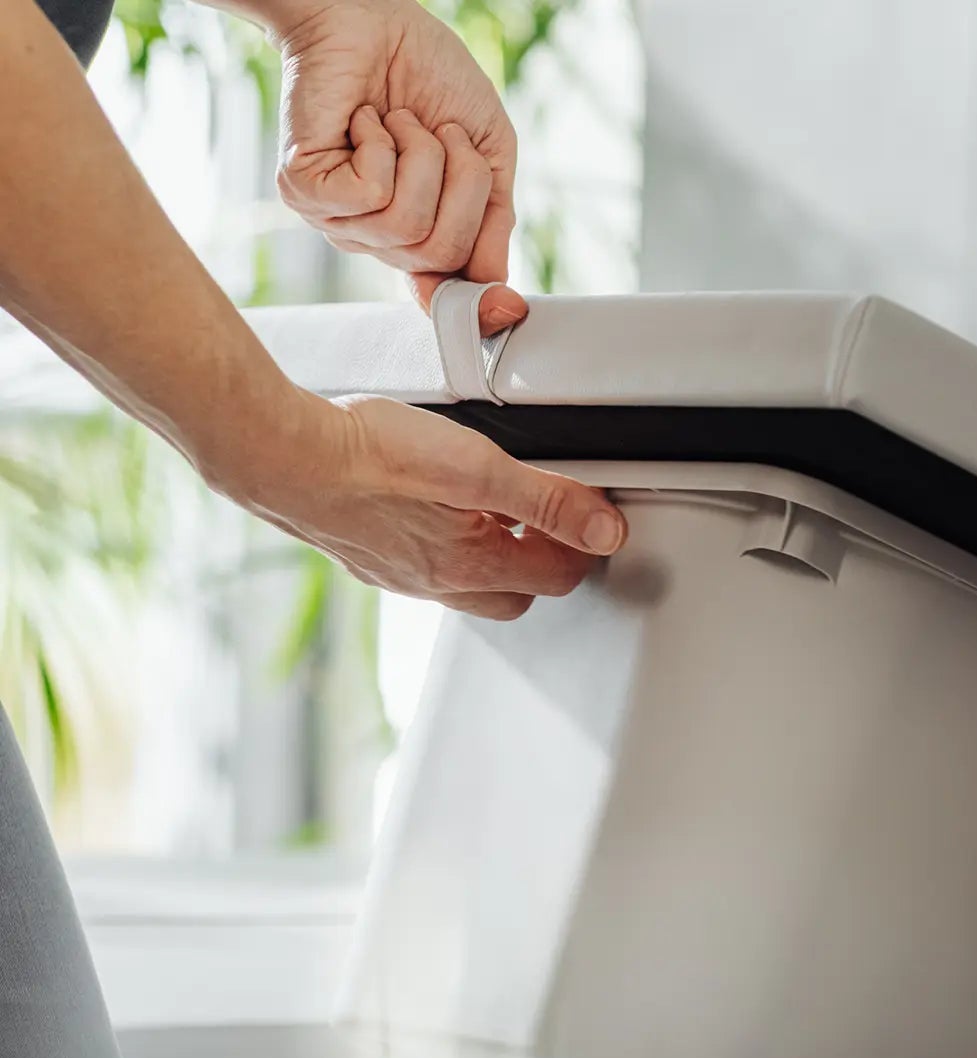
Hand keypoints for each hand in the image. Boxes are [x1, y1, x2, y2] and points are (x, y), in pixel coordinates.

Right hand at [220, 391, 626, 620]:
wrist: (281, 456)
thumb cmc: (369, 456)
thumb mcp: (479, 467)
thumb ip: (548, 500)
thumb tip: (606, 531)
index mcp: (474, 567)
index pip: (559, 576)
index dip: (585, 544)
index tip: (593, 512)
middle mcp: (438, 583)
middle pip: (517, 592)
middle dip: (543, 562)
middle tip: (552, 517)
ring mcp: (400, 575)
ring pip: (469, 584)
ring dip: (493, 557)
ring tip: (495, 509)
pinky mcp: (367, 556)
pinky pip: (424, 566)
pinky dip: (445, 546)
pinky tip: (433, 509)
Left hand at [267, 0, 522, 334]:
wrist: (374, 16)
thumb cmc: (428, 77)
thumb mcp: (487, 154)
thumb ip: (496, 223)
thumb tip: (500, 293)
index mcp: (418, 237)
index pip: (447, 296)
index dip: (478, 307)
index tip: (507, 309)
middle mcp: (376, 240)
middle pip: (443, 252)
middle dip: (463, 183)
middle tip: (444, 135)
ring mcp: (338, 221)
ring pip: (408, 226)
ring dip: (422, 155)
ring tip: (402, 121)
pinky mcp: (305, 191)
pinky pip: (371, 195)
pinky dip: (382, 146)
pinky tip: (366, 122)